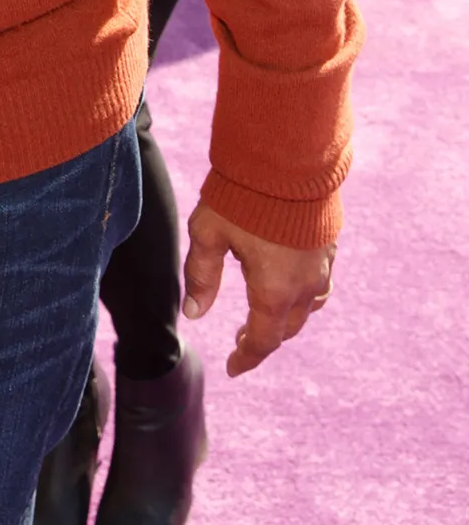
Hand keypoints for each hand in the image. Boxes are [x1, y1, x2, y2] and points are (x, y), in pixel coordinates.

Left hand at [183, 200, 335, 376]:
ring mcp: (322, 266)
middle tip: (242, 339)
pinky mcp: (329, 245)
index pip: (262, 340)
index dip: (246, 357)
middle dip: (264, 337)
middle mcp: (305, 285)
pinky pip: (320, 283)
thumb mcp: (209, 233)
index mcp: (274, 290)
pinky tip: (288, 281)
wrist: (290, 157)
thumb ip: (202, 275)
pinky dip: (303, 294)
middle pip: (286, 327)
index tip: (232, 368)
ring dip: (286, 317)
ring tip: (265, 314)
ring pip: (308, 307)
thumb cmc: (244, 195)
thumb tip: (194, 314)